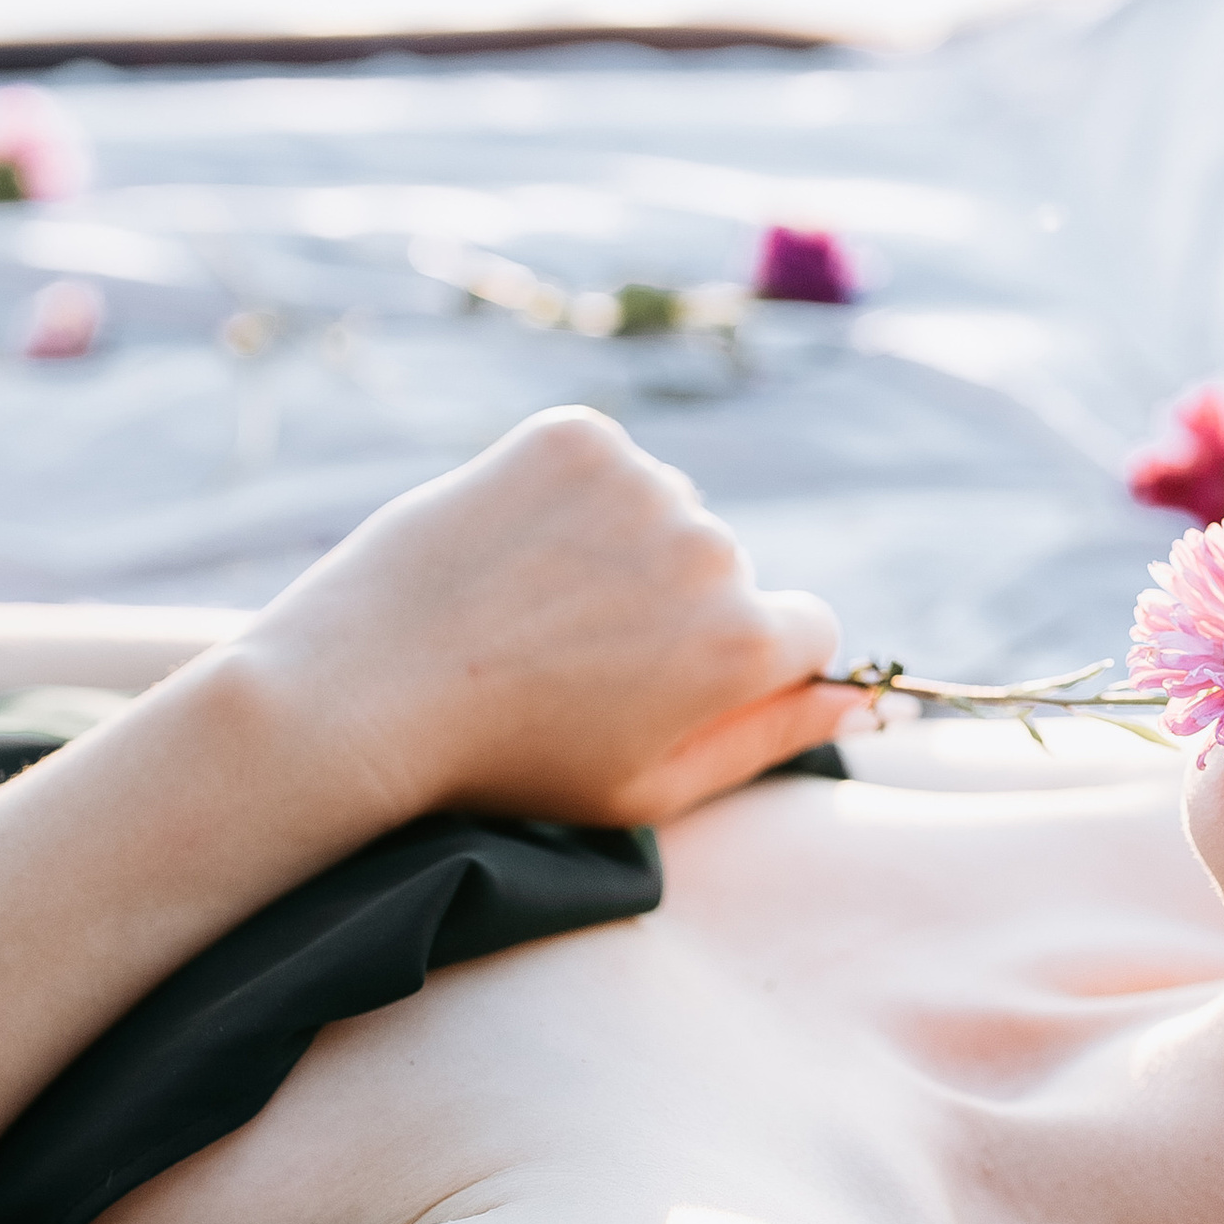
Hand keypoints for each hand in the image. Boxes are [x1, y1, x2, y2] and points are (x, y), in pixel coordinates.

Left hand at [226, 410, 853, 827]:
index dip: (736, 662)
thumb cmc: (507, 763)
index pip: (803, 627)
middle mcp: (711, 549)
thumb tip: (861, 702)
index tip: (663, 680)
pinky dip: (565, 495)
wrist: (362, 693)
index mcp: (742, 642)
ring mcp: (642, 482)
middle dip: (668, 604)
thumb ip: (769, 740)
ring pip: (662, 510)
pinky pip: (602, 461)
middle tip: (567, 655)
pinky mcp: (575, 436)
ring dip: (616, 545)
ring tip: (527, 605)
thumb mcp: (652, 787)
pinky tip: (509, 551)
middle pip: (725, 567)